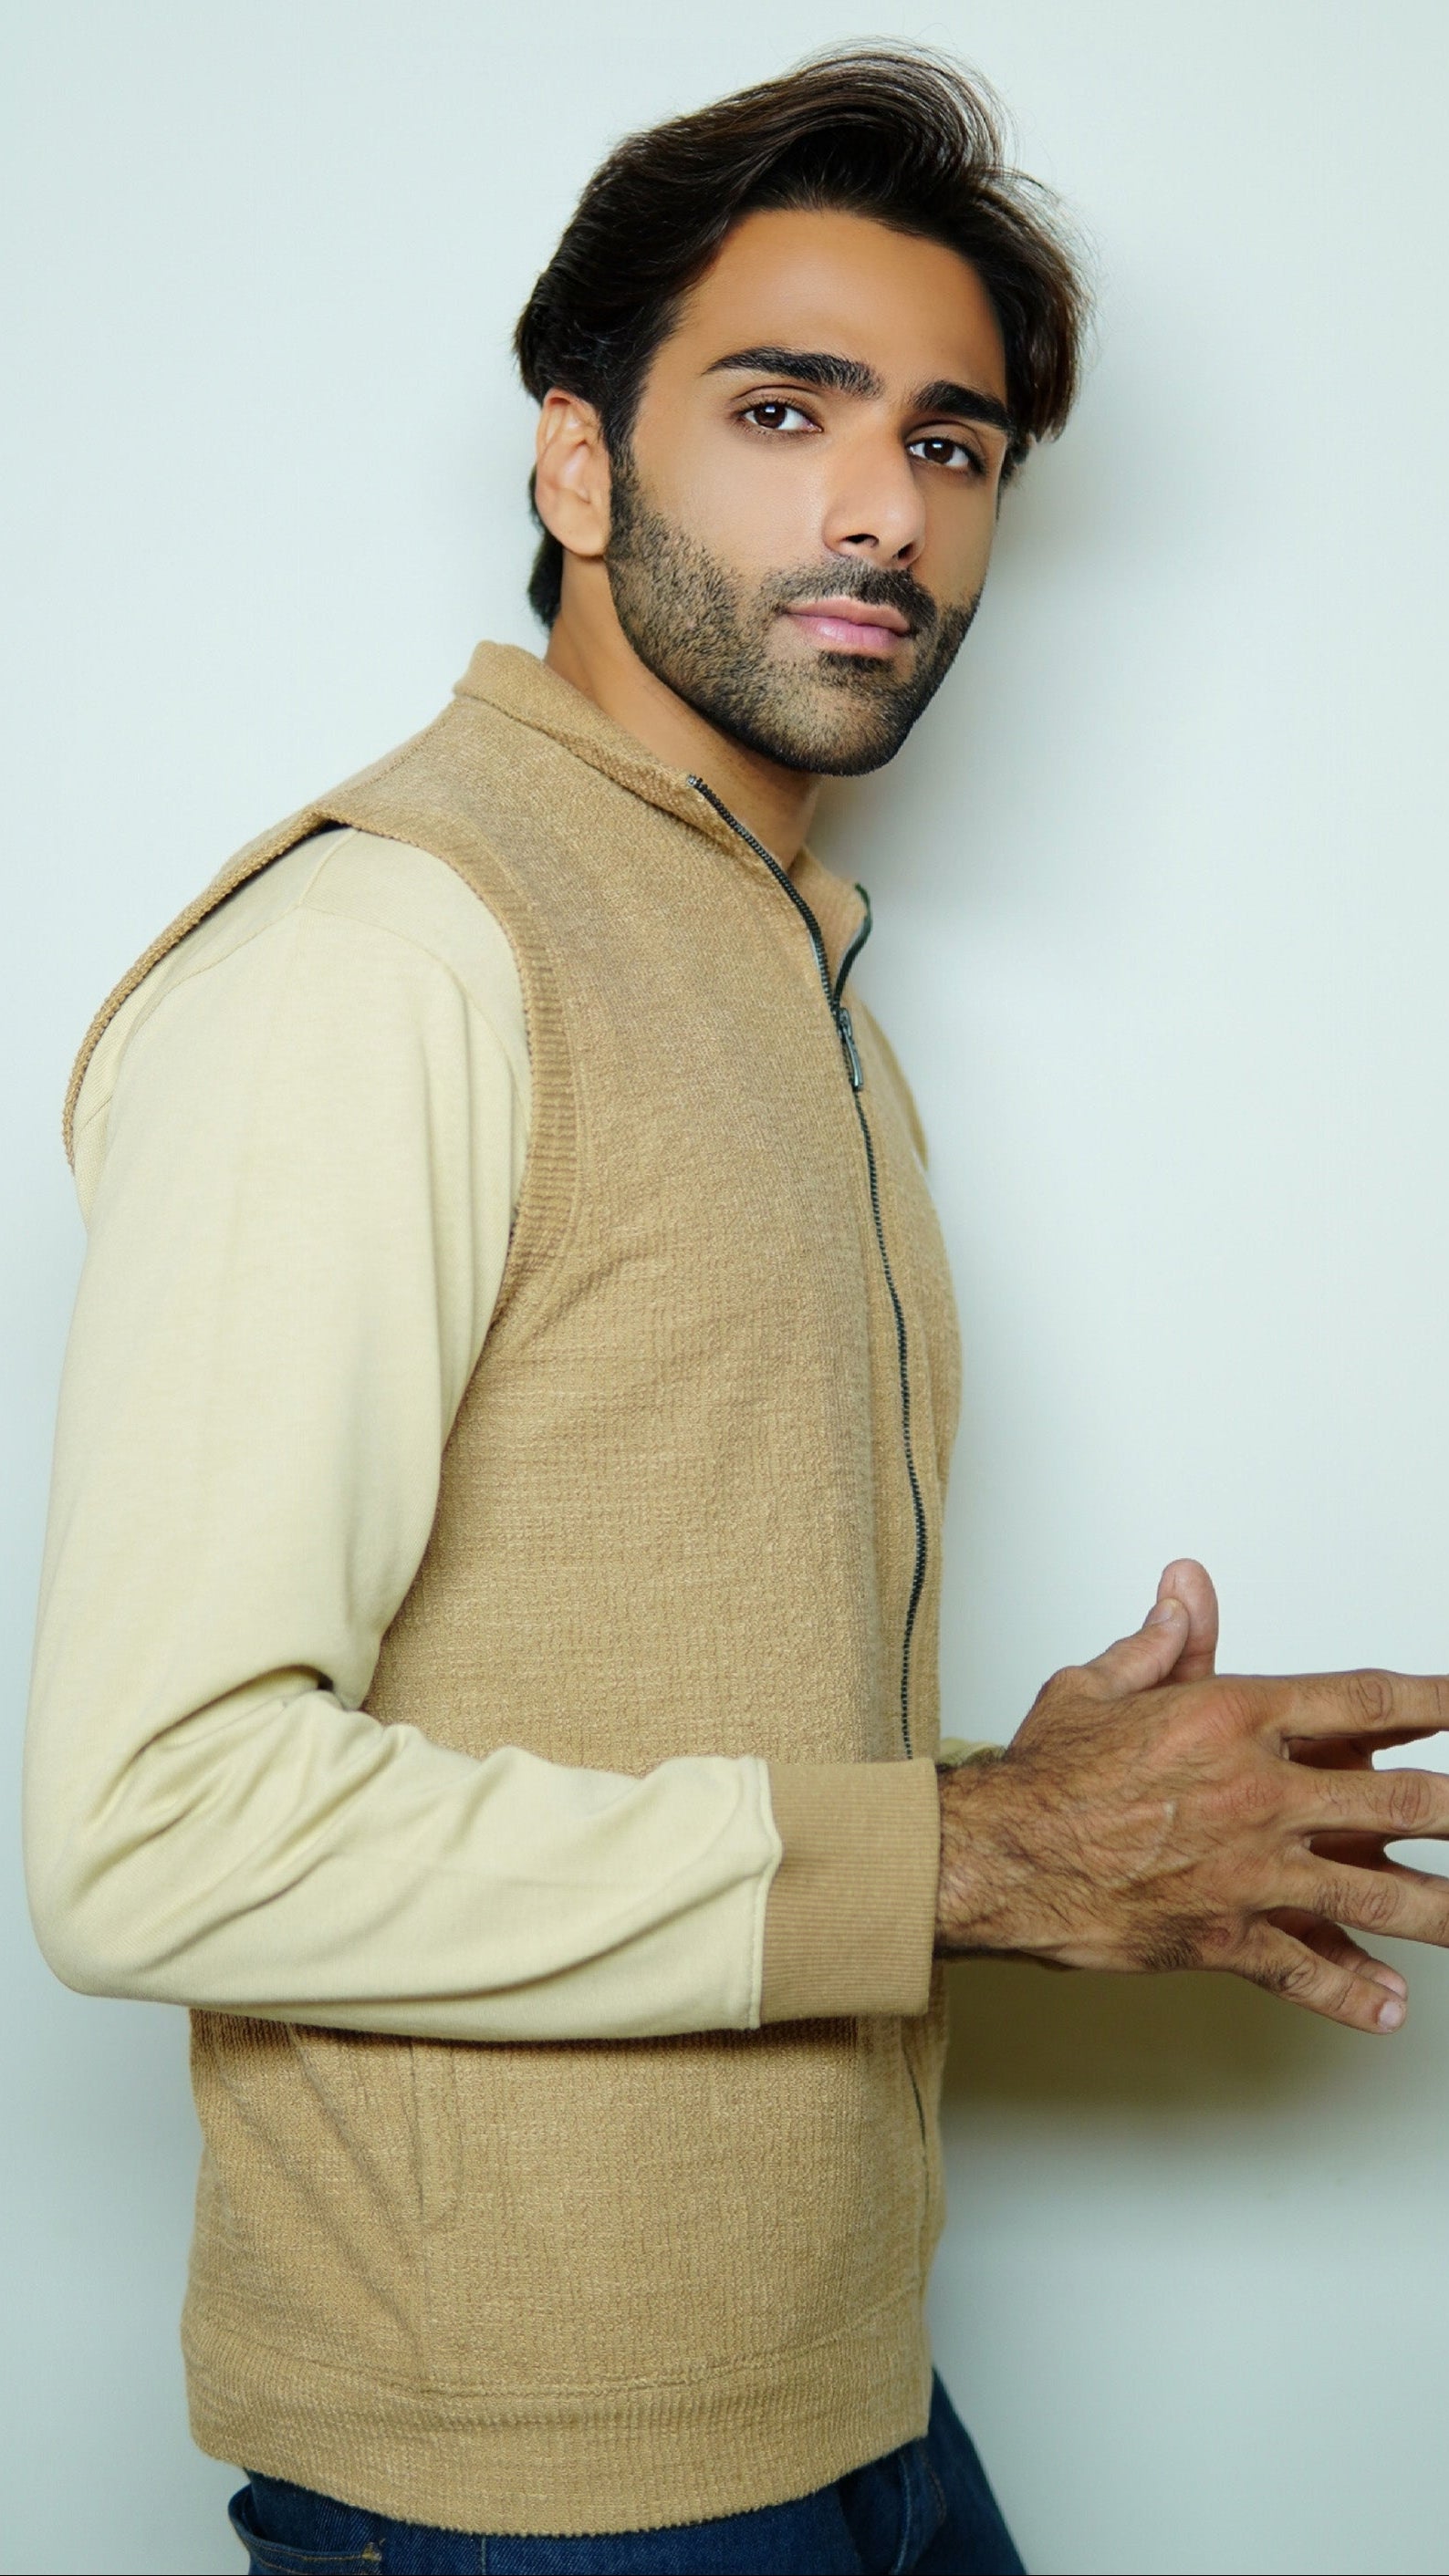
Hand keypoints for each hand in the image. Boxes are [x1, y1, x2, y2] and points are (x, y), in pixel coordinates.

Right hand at [935, 1560, 1448, 2032]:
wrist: (997, 1858)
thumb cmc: (1042, 1777)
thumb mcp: (1097, 1686)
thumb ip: (1160, 1643)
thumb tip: (1187, 1592)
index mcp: (1232, 1719)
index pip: (1361, 1699)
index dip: (1432, 1701)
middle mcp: (1257, 1793)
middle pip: (1394, 1800)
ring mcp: (1249, 1871)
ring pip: (1373, 1894)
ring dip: (1440, 1911)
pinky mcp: (1225, 1936)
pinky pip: (1307, 1971)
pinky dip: (1355, 1994)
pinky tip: (1392, 2007)